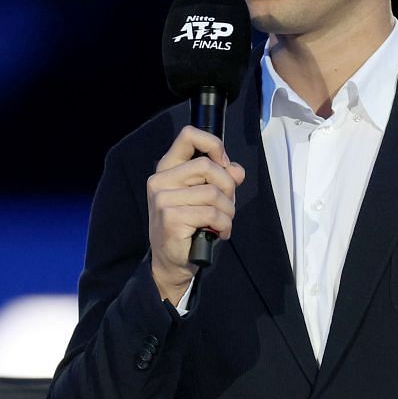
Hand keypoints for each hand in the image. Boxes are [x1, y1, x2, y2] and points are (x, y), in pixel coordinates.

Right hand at [147, 126, 246, 300]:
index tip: (224, 163)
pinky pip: (212, 213)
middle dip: (228, 186)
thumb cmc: (189, 227)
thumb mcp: (205, 198)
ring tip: (223, 223)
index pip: (188, 136)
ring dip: (228, 211)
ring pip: (213, 193)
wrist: (171, 262)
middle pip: (208, 165)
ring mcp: (162, 199)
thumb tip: (236, 170)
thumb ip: (221, 179)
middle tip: (228, 205)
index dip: (213, 144)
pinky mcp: (171, 217)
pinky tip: (220, 233)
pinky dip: (224, 225)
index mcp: (167, 169)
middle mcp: (160, 180)